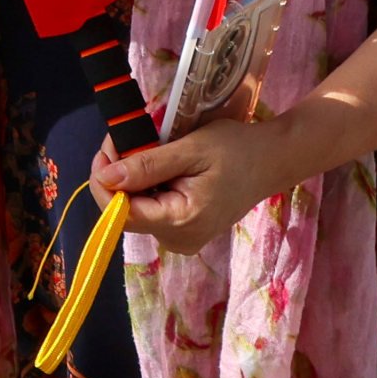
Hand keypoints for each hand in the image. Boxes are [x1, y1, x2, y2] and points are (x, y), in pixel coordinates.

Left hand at [93, 116, 301, 258]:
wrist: (272, 161)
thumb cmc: (237, 151)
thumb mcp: (191, 150)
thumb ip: (148, 166)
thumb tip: (107, 177)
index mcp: (182, 223)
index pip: (122, 215)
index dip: (105, 182)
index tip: (108, 147)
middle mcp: (178, 240)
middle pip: (126, 212)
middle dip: (117, 174)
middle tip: (123, 137)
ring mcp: (181, 238)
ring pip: (136, 209)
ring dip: (131, 177)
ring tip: (142, 144)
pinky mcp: (184, 230)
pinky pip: (151, 209)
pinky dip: (146, 184)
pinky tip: (155, 162)